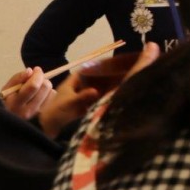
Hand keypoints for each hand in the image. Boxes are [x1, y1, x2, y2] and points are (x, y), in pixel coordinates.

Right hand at [1, 68, 53, 119]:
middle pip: (45, 87)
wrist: (10, 118)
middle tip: (36, 79)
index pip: (34, 86)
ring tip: (37, 88)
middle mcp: (28, 111)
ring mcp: (38, 114)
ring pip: (52, 92)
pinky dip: (49, 93)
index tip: (36, 70)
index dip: (37, 75)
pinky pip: (54, 98)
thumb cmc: (8, 100)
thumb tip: (30, 71)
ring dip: (46, 87)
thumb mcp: (7, 88)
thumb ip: (17, 78)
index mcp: (16, 104)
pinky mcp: (45, 114)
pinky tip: (41, 95)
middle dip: (42, 79)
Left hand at [38, 43, 160, 138]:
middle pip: (110, 74)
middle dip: (123, 73)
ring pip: (112, 84)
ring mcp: (94, 91)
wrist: (48, 128)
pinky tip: (131, 96)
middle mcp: (90, 81)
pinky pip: (110, 96)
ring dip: (123, 84)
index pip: (101, 65)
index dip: (115, 63)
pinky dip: (119, 95)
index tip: (131, 61)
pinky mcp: (97, 103)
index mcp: (82, 75)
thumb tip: (95, 91)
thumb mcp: (68, 104)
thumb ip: (81, 97)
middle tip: (141, 72)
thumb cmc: (55, 113)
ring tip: (140, 82)